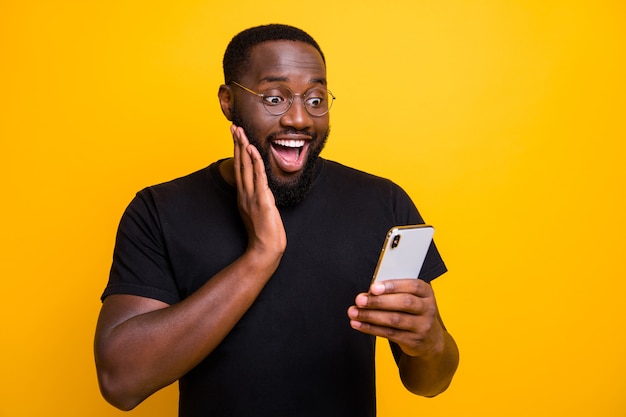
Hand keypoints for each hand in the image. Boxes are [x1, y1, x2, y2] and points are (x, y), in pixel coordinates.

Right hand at [231, 125, 285, 257]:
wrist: (265, 250)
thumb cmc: (265, 235)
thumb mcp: (260, 213)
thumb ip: (260, 199)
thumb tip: (263, 191)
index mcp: (243, 197)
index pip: (239, 169)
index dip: (237, 152)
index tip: (235, 137)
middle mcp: (245, 194)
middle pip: (239, 164)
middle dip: (236, 144)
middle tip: (233, 127)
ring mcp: (252, 197)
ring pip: (246, 167)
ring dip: (243, 147)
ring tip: (240, 132)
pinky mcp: (262, 201)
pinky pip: (258, 177)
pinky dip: (255, 161)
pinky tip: (253, 149)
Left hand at [347, 279, 444, 357]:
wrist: (429, 339)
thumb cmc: (414, 311)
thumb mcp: (411, 297)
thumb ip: (393, 292)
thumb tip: (369, 292)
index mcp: (426, 293)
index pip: (412, 286)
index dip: (393, 286)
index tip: (374, 287)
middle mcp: (427, 309)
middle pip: (404, 303)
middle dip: (379, 301)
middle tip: (360, 300)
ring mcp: (422, 326)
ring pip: (395, 320)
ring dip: (371, 316)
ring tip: (354, 312)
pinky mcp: (413, 341)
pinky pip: (389, 333)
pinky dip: (371, 328)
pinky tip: (359, 324)